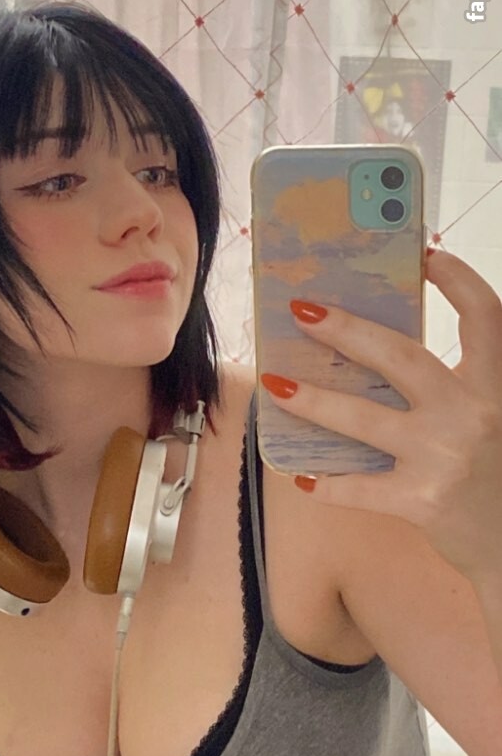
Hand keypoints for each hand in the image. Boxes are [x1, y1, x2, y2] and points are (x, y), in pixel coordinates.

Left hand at [260, 249, 501, 583]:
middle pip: (403, 356)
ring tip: (275, 383)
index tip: (423, 254)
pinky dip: (328, 482)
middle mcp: (475, 413)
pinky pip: (360, 487)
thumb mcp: (495, 415)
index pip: (484, 315)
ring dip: (314, 399)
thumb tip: (382, 355)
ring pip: (364, 419)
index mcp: (497, 385)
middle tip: (303, 311)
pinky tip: (301, 475)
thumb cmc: (496, 474)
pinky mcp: (423, 501)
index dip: (456, 279)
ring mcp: (446, 457)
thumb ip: (461, 385)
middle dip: (347, 330)